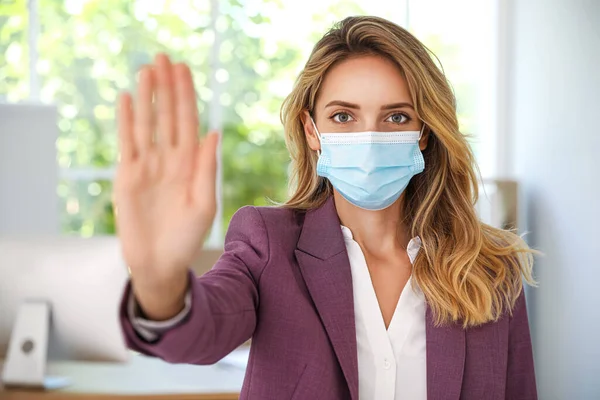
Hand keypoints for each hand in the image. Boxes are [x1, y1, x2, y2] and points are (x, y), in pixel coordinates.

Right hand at [114, 54, 217, 317]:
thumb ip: (206, 168)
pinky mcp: (127, 176)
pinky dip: (126, 121)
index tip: (184, 70)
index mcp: (191, 164)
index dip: (186, 96)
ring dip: (146, 97)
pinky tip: (126, 99)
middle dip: (167, 88)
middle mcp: (169, 159)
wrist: (160, 263)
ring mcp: (148, 166)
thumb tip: (213, 132)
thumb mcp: (203, 204)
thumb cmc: (187, 238)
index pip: (188, 121)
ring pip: (146, 124)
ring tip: (146, 70)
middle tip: (164, 57)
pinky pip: (127, 143)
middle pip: (167, 116)